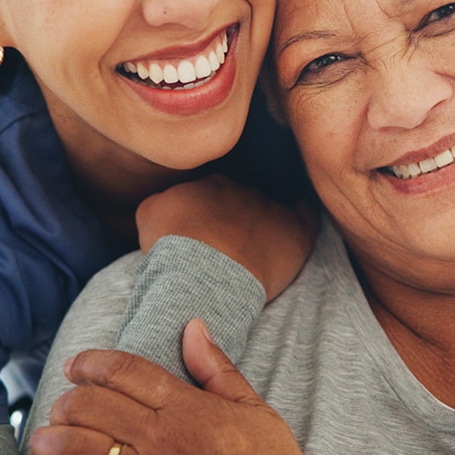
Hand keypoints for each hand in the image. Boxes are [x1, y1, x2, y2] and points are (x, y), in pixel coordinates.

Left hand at [11, 320, 377, 454]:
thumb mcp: (253, 407)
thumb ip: (216, 367)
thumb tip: (192, 326)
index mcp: (189, 408)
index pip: (128, 372)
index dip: (94, 363)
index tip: (78, 363)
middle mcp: (163, 441)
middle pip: (96, 407)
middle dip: (70, 399)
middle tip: (62, 401)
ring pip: (82, 450)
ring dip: (52, 437)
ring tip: (41, 433)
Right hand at [136, 174, 316, 299]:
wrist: (204, 271)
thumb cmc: (173, 247)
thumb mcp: (149, 214)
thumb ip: (163, 200)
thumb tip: (169, 202)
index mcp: (210, 184)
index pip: (213, 191)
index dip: (209, 212)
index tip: (204, 232)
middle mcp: (243, 189)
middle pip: (243, 199)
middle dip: (237, 216)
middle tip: (228, 246)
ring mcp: (271, 208)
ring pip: (271, 208)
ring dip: (266, 222)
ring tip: (257, 247)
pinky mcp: (296, 231)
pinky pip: (306, 216)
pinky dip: (302, 218)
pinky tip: (298, 225)